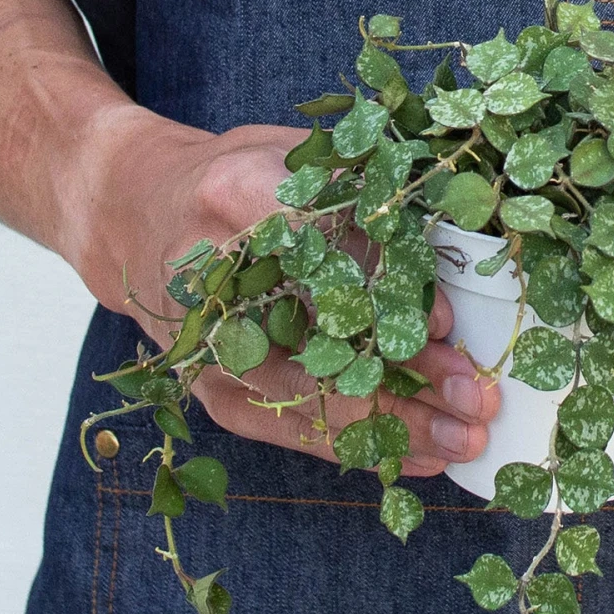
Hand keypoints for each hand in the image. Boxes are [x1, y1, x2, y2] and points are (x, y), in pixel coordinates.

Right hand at [65, 105, 497, 475]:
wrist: (135, 216)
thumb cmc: (235, 180)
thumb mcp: (295, 156)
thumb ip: (362, 195)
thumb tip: (450, 253)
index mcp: (237, 196)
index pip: (326, 252)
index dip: (389, 291)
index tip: (447, 323)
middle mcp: (215, 279)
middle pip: (324, 340)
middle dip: (410, 375)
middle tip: (478, 395)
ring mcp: (208, 347)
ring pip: (315, 399)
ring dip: (398, 424)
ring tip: (467, 437)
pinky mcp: (212, 390)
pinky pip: (296, 430)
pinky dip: (362, 445)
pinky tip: (423, 456)